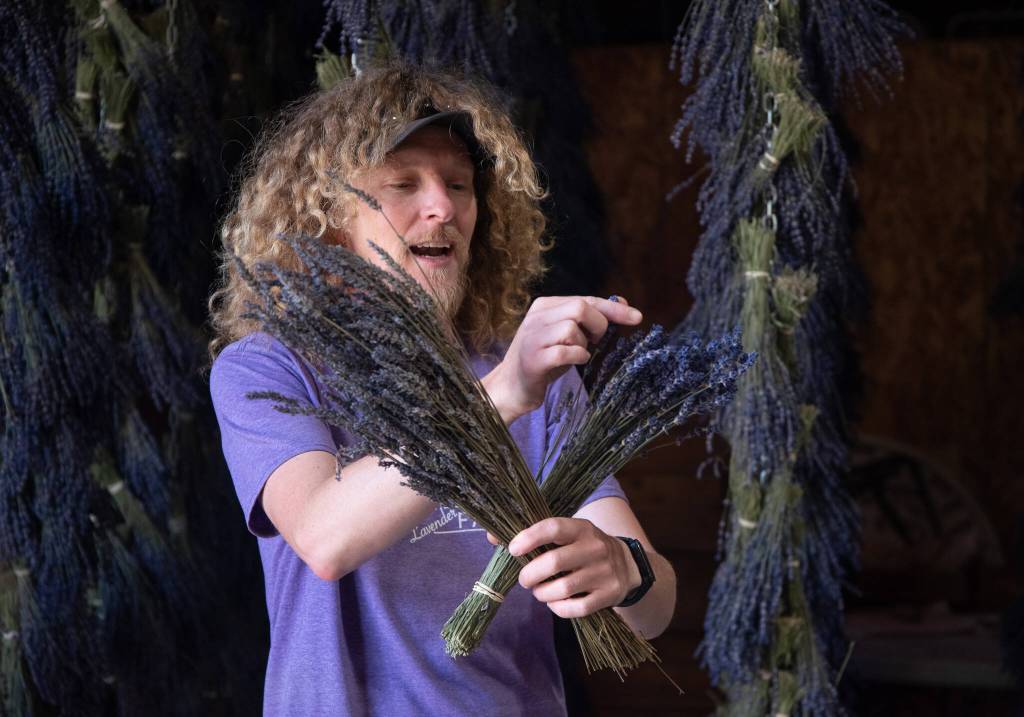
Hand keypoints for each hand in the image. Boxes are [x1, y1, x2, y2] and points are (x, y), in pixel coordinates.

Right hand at [482, 296, 641, 423]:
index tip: (637, 317)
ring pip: (572, 328)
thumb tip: (623, 302)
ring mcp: (533, 337)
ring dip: (583, 344)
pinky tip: (574, 361)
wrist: (512, 387)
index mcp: (544, 306)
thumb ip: (589, 318)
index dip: (614, 309)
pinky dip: (577, 357)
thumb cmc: (545, 360)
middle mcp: (536, 317)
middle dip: (598, 326)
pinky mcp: (533, 359)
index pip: (586, 299)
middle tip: (594, 342)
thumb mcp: (567, 335)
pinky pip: (565, 352)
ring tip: (576, 354)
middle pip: (580, 308)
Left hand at [506, 517, 641, 618]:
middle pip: (555, 562)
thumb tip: (491, 537)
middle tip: (524, 580)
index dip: (529, 537)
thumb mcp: (568, 535)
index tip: (513, 549)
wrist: (628, 565)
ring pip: (563, 589)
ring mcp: (604, 572)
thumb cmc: (584, 548)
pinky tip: (555, 602)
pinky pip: (576, 609)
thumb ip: (533, 535)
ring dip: (543, 594)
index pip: (553, 527)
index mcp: (582, 528)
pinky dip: (558, 609)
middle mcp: (595, 547)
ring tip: (539, 592)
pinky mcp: (609, 595)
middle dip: (531, 574)